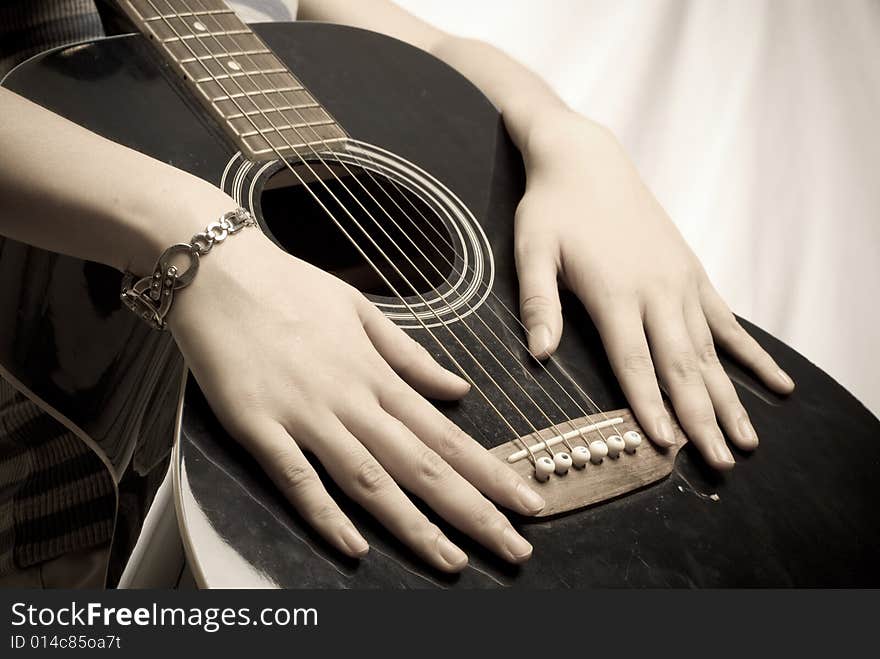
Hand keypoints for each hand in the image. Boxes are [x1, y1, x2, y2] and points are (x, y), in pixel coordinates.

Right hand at [168, 225, 544, 570]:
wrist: (219, 268)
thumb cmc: (290, 286)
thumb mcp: (362, 311)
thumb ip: (411, 356)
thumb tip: (460, 387)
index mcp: (378, 374)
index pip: (447, 433)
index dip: (492, 472)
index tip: (528, 500)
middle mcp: (352, 399)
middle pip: (422, 465)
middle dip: (474, 511)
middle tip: (516, 548)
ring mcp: (306, 414)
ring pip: (369, 480)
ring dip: (414, 525)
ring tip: (453, 561)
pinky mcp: (258, 425)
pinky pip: (296, 478)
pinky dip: (325, 515)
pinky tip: (353, 548)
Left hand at [514, 114, 794, 468]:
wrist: (587, 160)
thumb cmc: (553, 208)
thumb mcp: (533, 249)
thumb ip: (538, 302)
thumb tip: (539, 354)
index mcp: (615, 293)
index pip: (635, 362)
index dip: (652, 406)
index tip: (668, 445)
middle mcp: (656, 291)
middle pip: (681, 366)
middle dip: (700, 418)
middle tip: (719, 462)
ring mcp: (681, 283)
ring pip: (710, 352)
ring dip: (729, 398)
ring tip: (747, 440)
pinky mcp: (693, 273)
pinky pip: (727, 322)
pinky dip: (750, 355)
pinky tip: (776, 382)